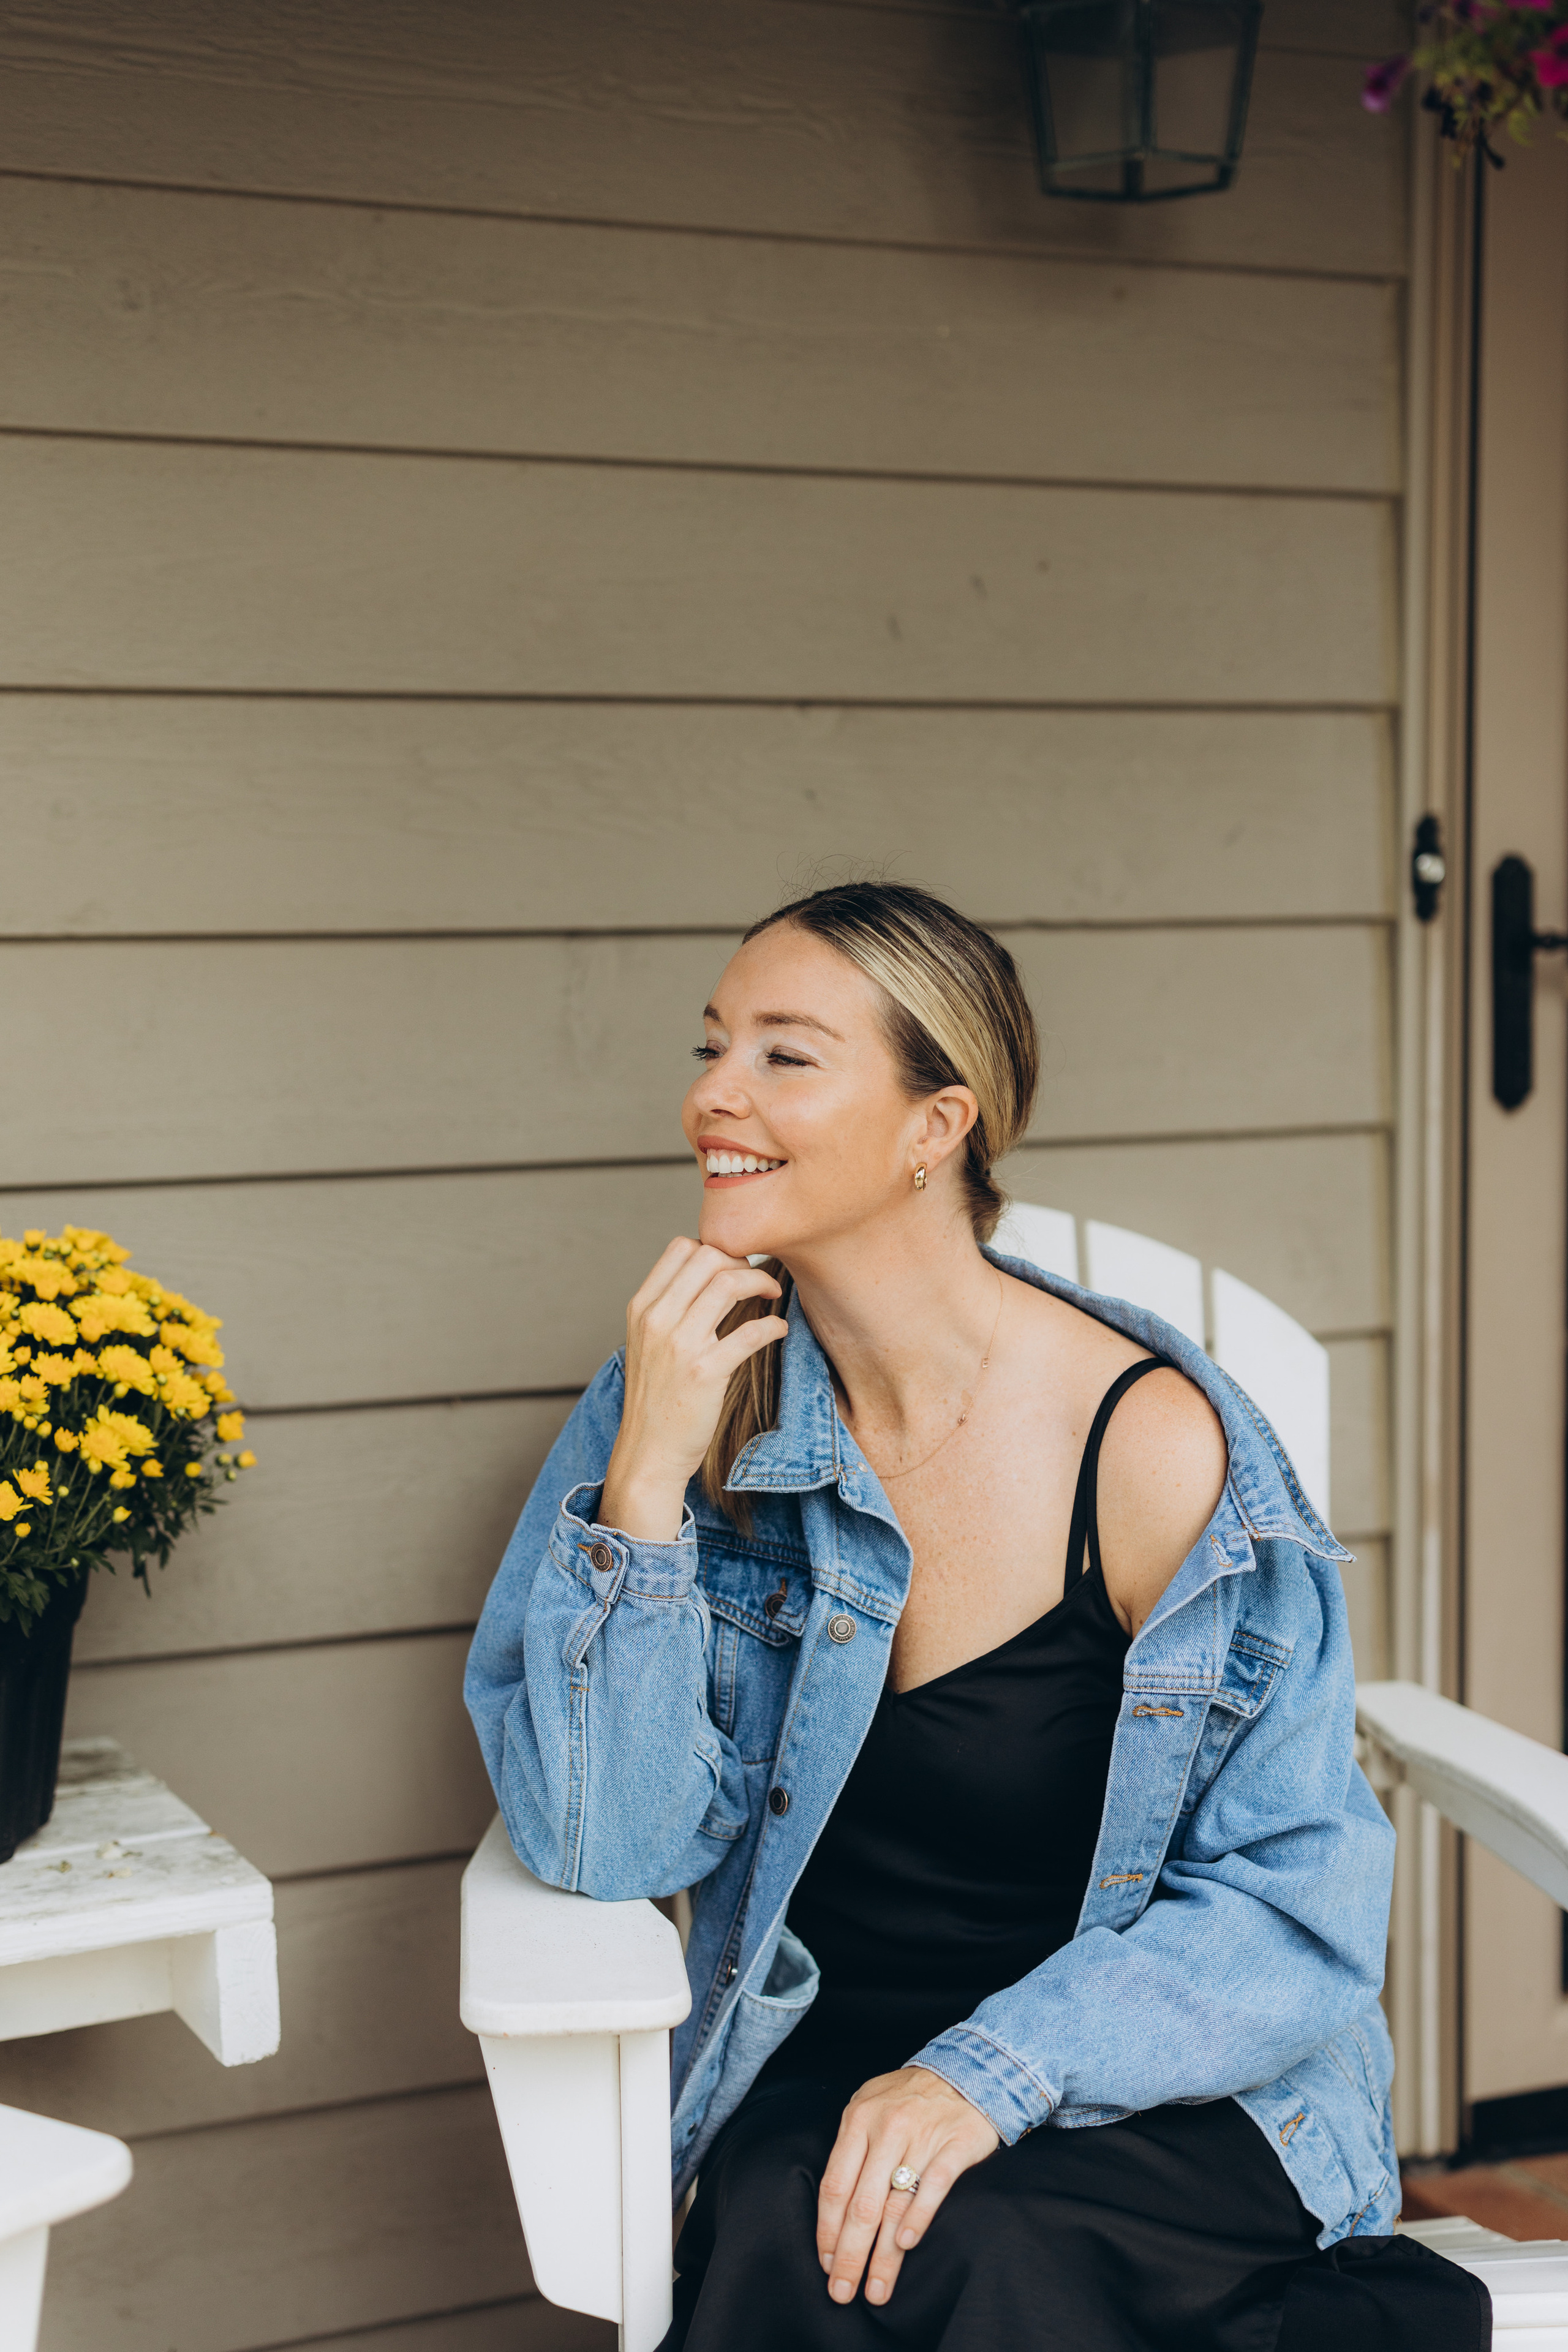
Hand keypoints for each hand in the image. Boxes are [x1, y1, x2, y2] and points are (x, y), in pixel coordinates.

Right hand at [598, 1239, 787, 1539]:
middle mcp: (657, 1319)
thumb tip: (711, 1276)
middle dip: (743, 1261)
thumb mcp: (648, 1343)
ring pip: (729, 1284)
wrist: (648, 1452)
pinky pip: (750, 1332)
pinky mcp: (705, 1372)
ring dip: (762, 1282)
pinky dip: (773, 1325)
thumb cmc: (655, 1398)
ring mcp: (679, 1344)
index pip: (680, 1248)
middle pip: (708, 1257)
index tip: (734, 1267)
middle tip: (759, 1280)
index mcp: (642, 1307)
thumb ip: (670, 1308)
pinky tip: (779, 1329)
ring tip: (773, 1295)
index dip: (715, 1248)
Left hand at [817, 2065, 999, 2308]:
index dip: (828, 2231)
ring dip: (883, 2255)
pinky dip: (919, 2216)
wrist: (968, 2070)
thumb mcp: (870, 2106)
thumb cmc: (911, 2098)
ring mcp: (922, 2137)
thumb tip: (833, 2207)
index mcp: (859, 2121)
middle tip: (842, 2293)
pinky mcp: (956, 2144)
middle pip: (861, 2204)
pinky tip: (906, 2244)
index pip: (835, 2186)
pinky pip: (934, 2186)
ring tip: (876, 2290)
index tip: (825, 2265)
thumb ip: (852, 2148)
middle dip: (849, 2255)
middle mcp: (887, 2128)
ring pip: (894, 2205)